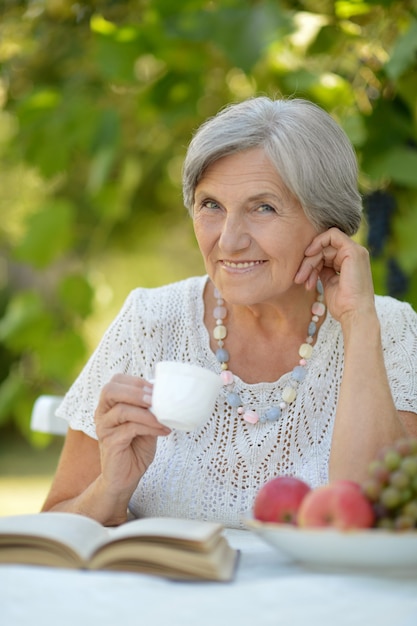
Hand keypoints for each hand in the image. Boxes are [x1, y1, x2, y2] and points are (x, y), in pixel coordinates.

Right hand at [94, 373, 170, 499]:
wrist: (126, 477)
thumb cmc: (136, 447)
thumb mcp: (146, 423)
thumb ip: (149, 408)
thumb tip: (166, 394)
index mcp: (109, 404)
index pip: (115, 381)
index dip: (135, 381)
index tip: (155, 388)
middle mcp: (102, 414)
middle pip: (110, 390)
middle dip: (135, 391)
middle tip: (155, 399)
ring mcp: (104, 428)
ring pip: (122, 410)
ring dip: (146, 412)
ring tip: (163, 418)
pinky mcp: (110, 443)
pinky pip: (130, 429)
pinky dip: (150, 427)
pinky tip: (163, 431)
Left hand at [295, 228, 375, 322]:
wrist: (353, 315)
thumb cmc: (342, 305)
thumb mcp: (329, 283)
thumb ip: (323, 270)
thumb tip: (312, 263)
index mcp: (350, 262)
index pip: (326, 252)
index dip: (312, 260)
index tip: (302, 274)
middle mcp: (354, 255)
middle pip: (324, 248)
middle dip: (308, 262)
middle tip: (299, 278)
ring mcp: (356, 251)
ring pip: (324, 244)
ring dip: (309, 260)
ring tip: (302, 278)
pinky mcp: (353, 251)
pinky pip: (332, 235)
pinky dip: (318, 242)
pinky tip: (309, 255)